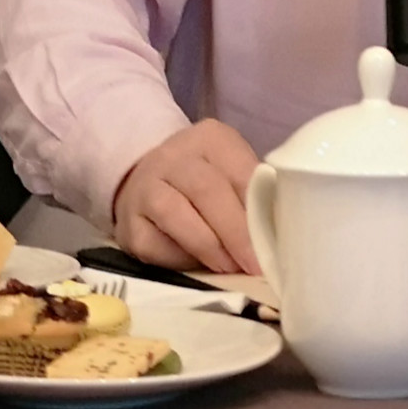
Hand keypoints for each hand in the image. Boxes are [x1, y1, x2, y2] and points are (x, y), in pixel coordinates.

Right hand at [111, 120, 260, 274]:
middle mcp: (173, 156)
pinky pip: (154, 245)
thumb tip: (278, 235)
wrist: (145, 182)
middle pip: (207, 190)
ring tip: (230, 269)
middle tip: (256, 264)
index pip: (239, 170)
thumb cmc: (205, 182)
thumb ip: (253, 194)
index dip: (258, 208)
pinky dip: (179, 259)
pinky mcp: (129, 225)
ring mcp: (145, 188)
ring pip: (175, 214)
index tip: (275, 241)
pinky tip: (197, 268)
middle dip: (235, 232)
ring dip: (208, 247)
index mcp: (210, 139)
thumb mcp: (232, 172)